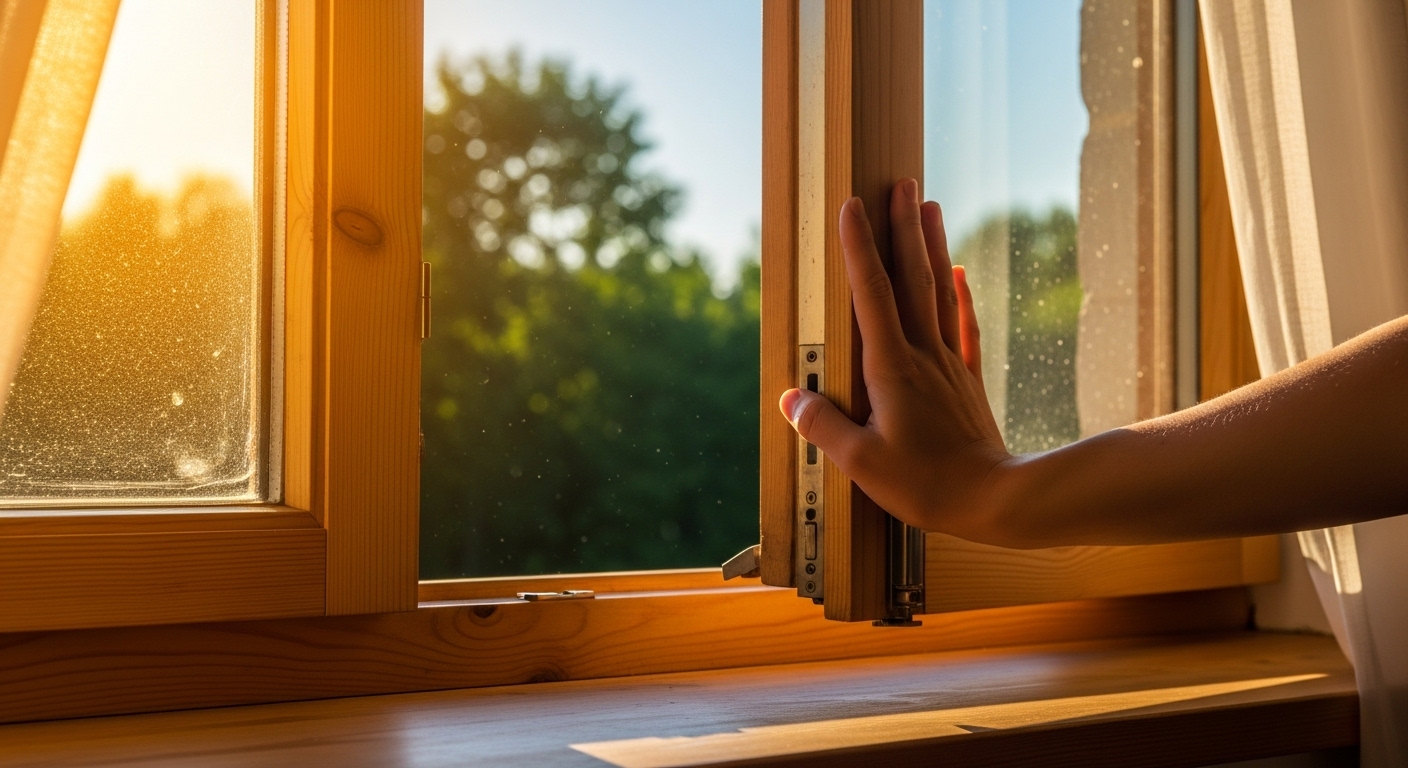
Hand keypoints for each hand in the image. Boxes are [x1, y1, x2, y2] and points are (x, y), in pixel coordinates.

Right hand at [778, 178, 1010, 537]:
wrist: (997, 500)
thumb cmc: (926, 484)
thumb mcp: (862, 463)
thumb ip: (823, 427)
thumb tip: (791, 397)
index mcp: (891, 368)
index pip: (871, 294)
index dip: (859, 248)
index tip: (851, 206)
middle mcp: (922, 355)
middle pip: (912, 278)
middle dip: (903, 228)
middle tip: (900, 183)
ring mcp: (948, 364)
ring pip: (939, 292)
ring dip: (932, 246)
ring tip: (929, 205)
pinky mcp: (967, 382)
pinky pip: (963, 326)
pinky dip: (961, 294)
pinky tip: (960, 272)